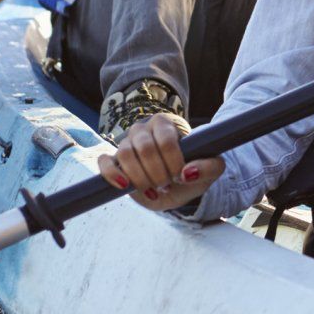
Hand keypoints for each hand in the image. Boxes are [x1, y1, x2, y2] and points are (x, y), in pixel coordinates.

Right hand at [96, 112, 223, 211]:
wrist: (174, 188)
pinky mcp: (113, 160)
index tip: (181, 176)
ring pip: (125, 154)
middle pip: (145, 148)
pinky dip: (112, 174)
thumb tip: (188, 172)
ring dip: (140, 178)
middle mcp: (143, 130)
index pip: (166, 139)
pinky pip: (104, 162)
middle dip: (158, 173)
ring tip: (153, 189)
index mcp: (165, 124)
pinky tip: (124, 186)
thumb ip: (209, 167)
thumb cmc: (191, 173)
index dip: (173, 162)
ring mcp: (125, 144)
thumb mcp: (210, 170)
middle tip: (167, 185)